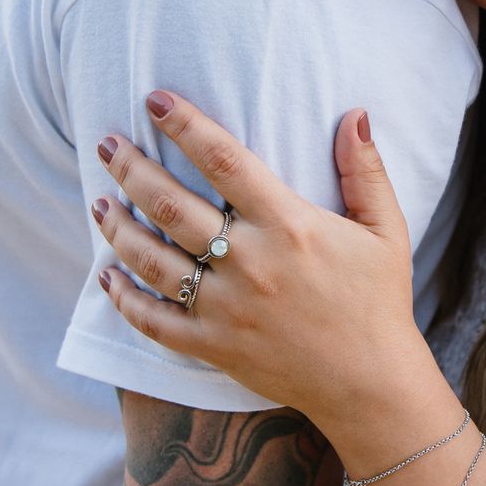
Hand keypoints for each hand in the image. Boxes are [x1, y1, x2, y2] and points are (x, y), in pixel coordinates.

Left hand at [91, 92, 429, 422]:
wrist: (371, 385)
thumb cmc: (378, 302)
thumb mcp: (386, 230)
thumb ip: (366, 170)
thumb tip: (355, 113)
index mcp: (287, 225)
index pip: (223, 160)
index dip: (185, 124)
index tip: (154, 99)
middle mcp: (248, 262)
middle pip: (170, 204)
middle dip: (131, 168)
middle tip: (108, 144)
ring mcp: (225, 308)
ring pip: (151, 258)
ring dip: (117, 226)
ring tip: (99, 200)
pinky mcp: (212, 347)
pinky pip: (153, 320)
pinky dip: (123, 297)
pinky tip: (106, 275)